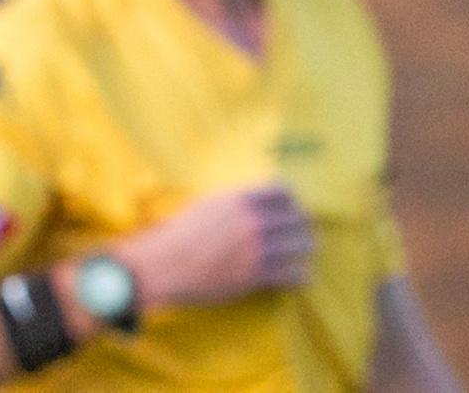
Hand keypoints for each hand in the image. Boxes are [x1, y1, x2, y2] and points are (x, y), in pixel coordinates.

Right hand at [112, 184, 313, 308]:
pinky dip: (300, 274)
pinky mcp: (257, 276)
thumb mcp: (204, 206)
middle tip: (303, 230)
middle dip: (302, 224)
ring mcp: (257, 250)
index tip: (292, 207)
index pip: (282, 192)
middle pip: (296, 218)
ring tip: (305, 250)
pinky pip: (292, 274)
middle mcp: (252, 222)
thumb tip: (251, 205)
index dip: (291, 200)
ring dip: (304, 248)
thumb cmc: (178, 234)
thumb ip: (231, 203)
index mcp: (238, 200)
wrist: (164, 265)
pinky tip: (299, 274)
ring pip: (300, 246)